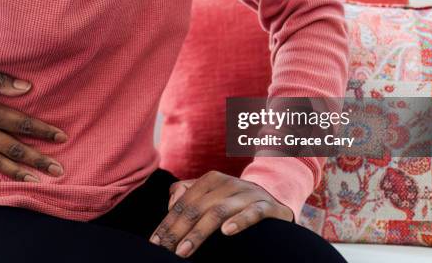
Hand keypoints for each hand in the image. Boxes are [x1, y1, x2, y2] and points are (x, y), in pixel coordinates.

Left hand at [150, 171, 292, 258]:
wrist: (275, 200)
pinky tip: (226, 232)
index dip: (167, 223)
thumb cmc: (234, 202)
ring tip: (184, 250)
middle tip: (166, 250)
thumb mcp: (210, 196)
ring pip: (218, 211)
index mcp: (211, 180)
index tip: (155, 243)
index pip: (184, 203)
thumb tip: (171, 205)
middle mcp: (228, 183)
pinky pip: (252, 213)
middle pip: (196, 207)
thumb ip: (187, 195)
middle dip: (178, 230)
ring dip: (198, 232)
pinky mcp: (267, 207)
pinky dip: (239, 221)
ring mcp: (248, 194)